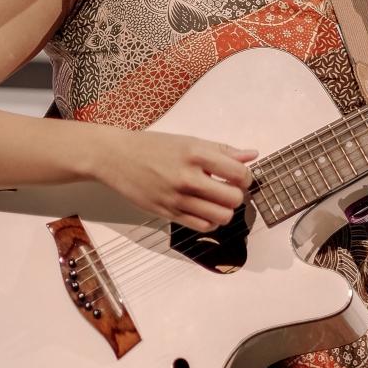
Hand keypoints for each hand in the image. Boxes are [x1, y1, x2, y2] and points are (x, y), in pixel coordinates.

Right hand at [89, 128, 256, 231]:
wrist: (116, 158)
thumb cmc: (152, 147)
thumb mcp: (189, 141)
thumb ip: (222, 150)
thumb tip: (252, 155)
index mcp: (195, 154)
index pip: (238, 173)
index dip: (246, 177)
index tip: (240, 176)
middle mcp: (187, 177)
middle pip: (233, 198)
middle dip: (237, 195)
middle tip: (229, 188)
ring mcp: (177, 198)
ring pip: (221, 216)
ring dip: (226, 210)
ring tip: (218, 201)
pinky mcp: (168, 213)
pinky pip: (202, 226)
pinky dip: (211, 221)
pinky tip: (206, 210)